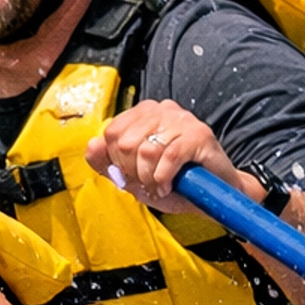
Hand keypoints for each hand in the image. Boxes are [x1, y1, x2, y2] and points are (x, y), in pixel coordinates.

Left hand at [87, 98, 245, 214]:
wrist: (211, 195)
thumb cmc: (172, 183)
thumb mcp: (132, 177)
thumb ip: (107, 163)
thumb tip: (92, 145)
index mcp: (142, 115)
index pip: (112, 133)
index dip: (116, 161)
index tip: (131, 176)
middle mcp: (161, 110)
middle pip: (126, 142)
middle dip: (133, 172)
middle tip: (148, 183)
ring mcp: (182, 119)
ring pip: (146, 150)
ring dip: (149, 177)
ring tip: (159, 185)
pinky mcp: (199, 133)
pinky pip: (169, 156)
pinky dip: (164, 177)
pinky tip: (168, 185)